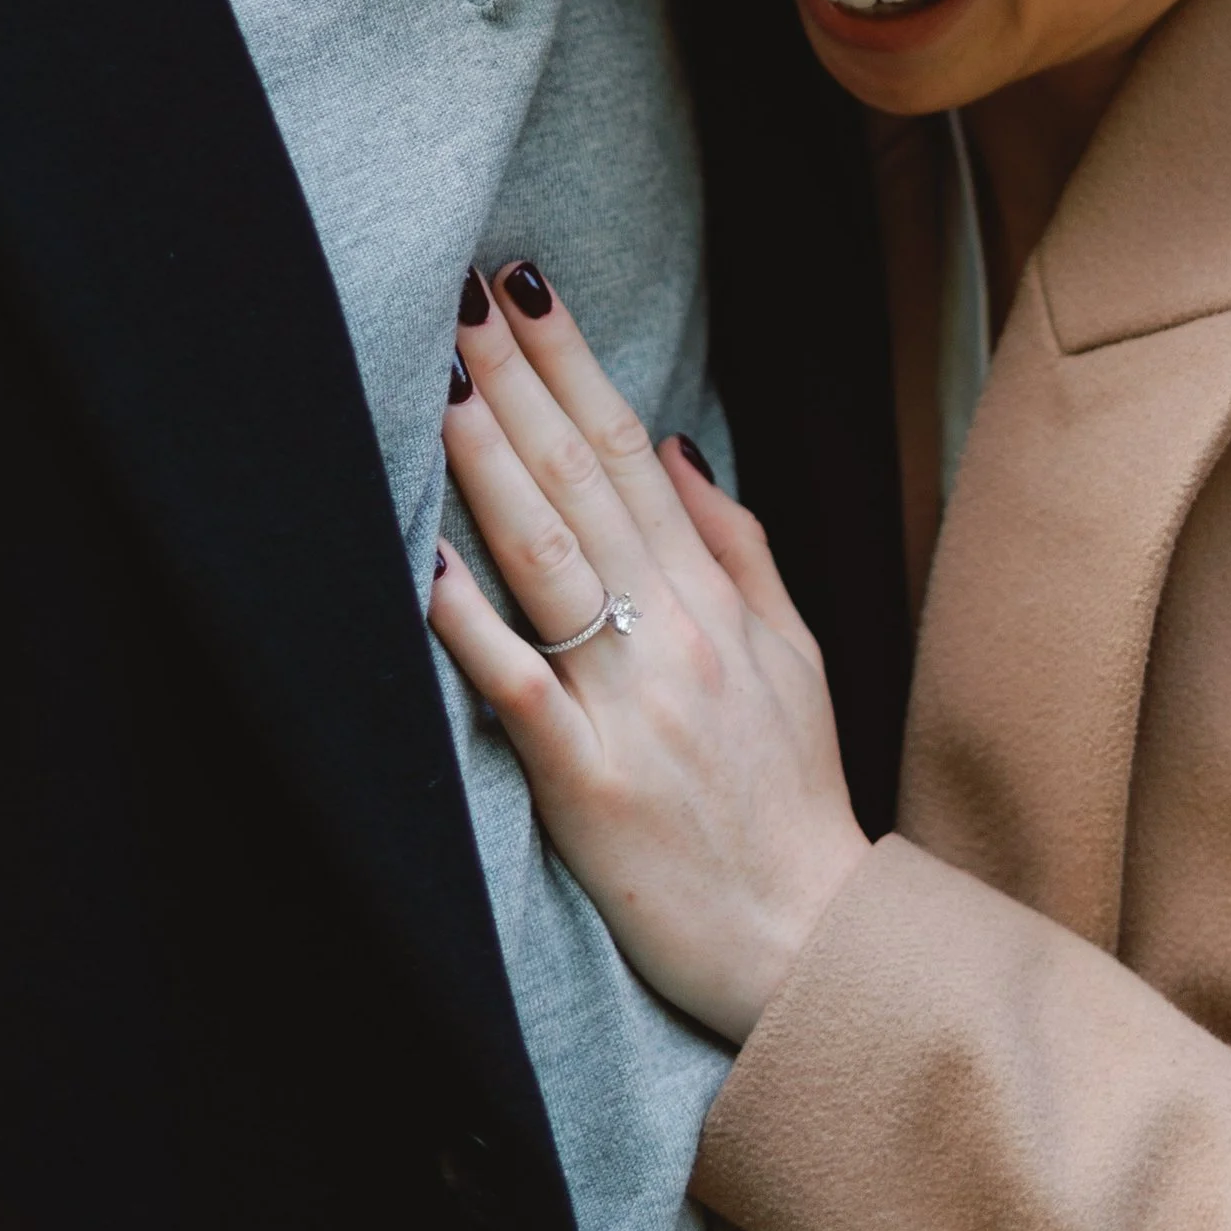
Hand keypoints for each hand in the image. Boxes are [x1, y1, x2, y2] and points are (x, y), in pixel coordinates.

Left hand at [429, 269, 867, 1045]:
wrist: (807, 939)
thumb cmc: (791, 799)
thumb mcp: (794, 653)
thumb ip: (737, 545)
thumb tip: (678, 446)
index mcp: (716, 597)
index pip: (631, 452)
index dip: (574, 366)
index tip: (525, 291)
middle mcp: (674, 632)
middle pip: (583, 482)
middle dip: (519, 381)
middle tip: (461, 297)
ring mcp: (630, 702)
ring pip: (549, 559)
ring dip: (491, 465)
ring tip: (445, 384)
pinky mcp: (586, 780)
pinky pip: (518, 685)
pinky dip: (469, 623)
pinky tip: (423, 564)